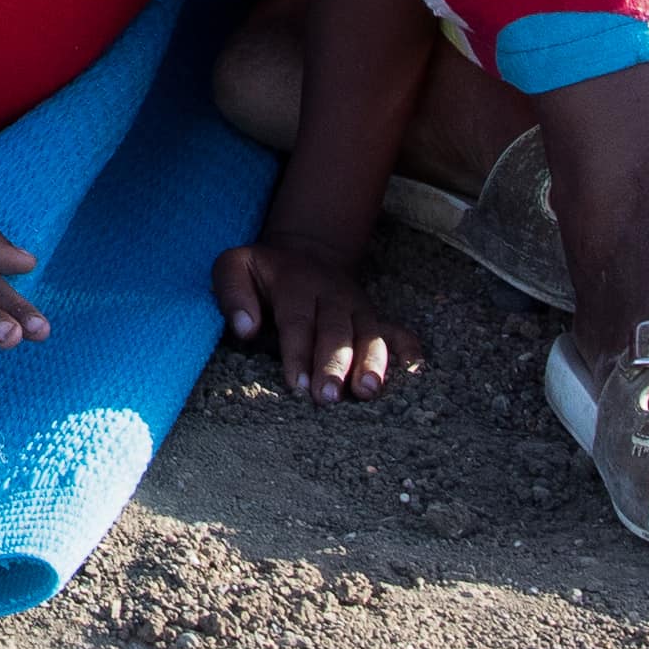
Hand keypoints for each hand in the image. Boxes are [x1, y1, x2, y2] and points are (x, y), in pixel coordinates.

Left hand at [213, 240, 410, 402]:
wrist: (305, 250)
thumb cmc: (263, 271)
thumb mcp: (235, 266)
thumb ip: (232, 294)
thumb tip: (245, 329)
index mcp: (297, 284)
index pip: (298, 320)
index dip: (298, 353)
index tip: (296, 384)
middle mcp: (333, 295)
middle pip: (336, 331)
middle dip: (334, 365)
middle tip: (328, 398)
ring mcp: (358, 307)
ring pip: (370, 335)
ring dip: (371, 364)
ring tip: (367, 392)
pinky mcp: (374, 318)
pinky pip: (397, 333)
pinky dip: (408, 351)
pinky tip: (415, 373)